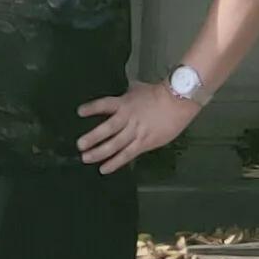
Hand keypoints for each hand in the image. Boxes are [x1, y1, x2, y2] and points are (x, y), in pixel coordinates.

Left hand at [76, 79, 194, 171]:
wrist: (178, 101)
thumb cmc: (159, 93)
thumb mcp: (138, 89)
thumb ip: (127, 95)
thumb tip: (121, 94)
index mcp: (125, 102)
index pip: (104, 105)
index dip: (92, 108)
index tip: (79, 112)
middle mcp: (128, 118)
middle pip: (107, 129)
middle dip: (92, 138)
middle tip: (80, 145)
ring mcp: (136, 132)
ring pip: (114, 144)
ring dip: (99, 152)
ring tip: (86, 158)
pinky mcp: (144, 143)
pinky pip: (127, 155)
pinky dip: (115, 162)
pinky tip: (104, 169)